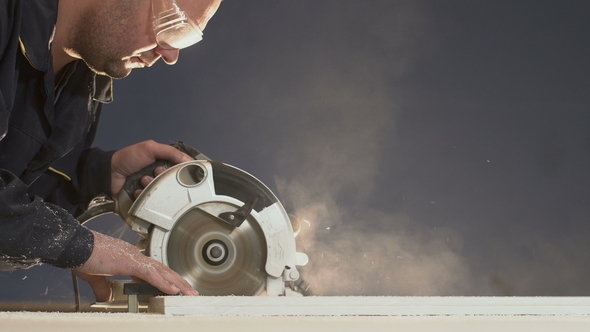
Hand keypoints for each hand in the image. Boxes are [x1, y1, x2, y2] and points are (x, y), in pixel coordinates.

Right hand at [73, 230, 198, 301]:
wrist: (74, 246)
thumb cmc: (82, 256)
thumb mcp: (94, 276)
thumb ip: (102, 287)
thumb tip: (106, 296)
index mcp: (128, 257)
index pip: (152, 269)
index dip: (164, 278)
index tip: (174, 287)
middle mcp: (134, 255)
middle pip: (162, 270)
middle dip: (177, 281)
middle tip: (189, 290)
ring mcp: (133, 258)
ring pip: (161, 272)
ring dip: (176, 283)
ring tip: (188, 293)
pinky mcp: (129, 263)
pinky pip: (151, 275)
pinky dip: (163, 283)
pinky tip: (173, 290)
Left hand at [111, 140, 192, 197]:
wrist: (108, 172)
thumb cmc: (130, 158)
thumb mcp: (150, 148)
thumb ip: (171, 152)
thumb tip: (191, 161)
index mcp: (162, 165)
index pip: (178, 171)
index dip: (179, 172)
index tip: (178, 173)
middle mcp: (158, 178)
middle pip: (171, 184)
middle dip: (164, 179)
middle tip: (157, 174)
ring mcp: (150, 190)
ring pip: (160, 194)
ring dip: (152, 187)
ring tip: (143, 181)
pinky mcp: (143, 200)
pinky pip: (149, 202)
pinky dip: (143, 196)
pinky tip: (137, 191)